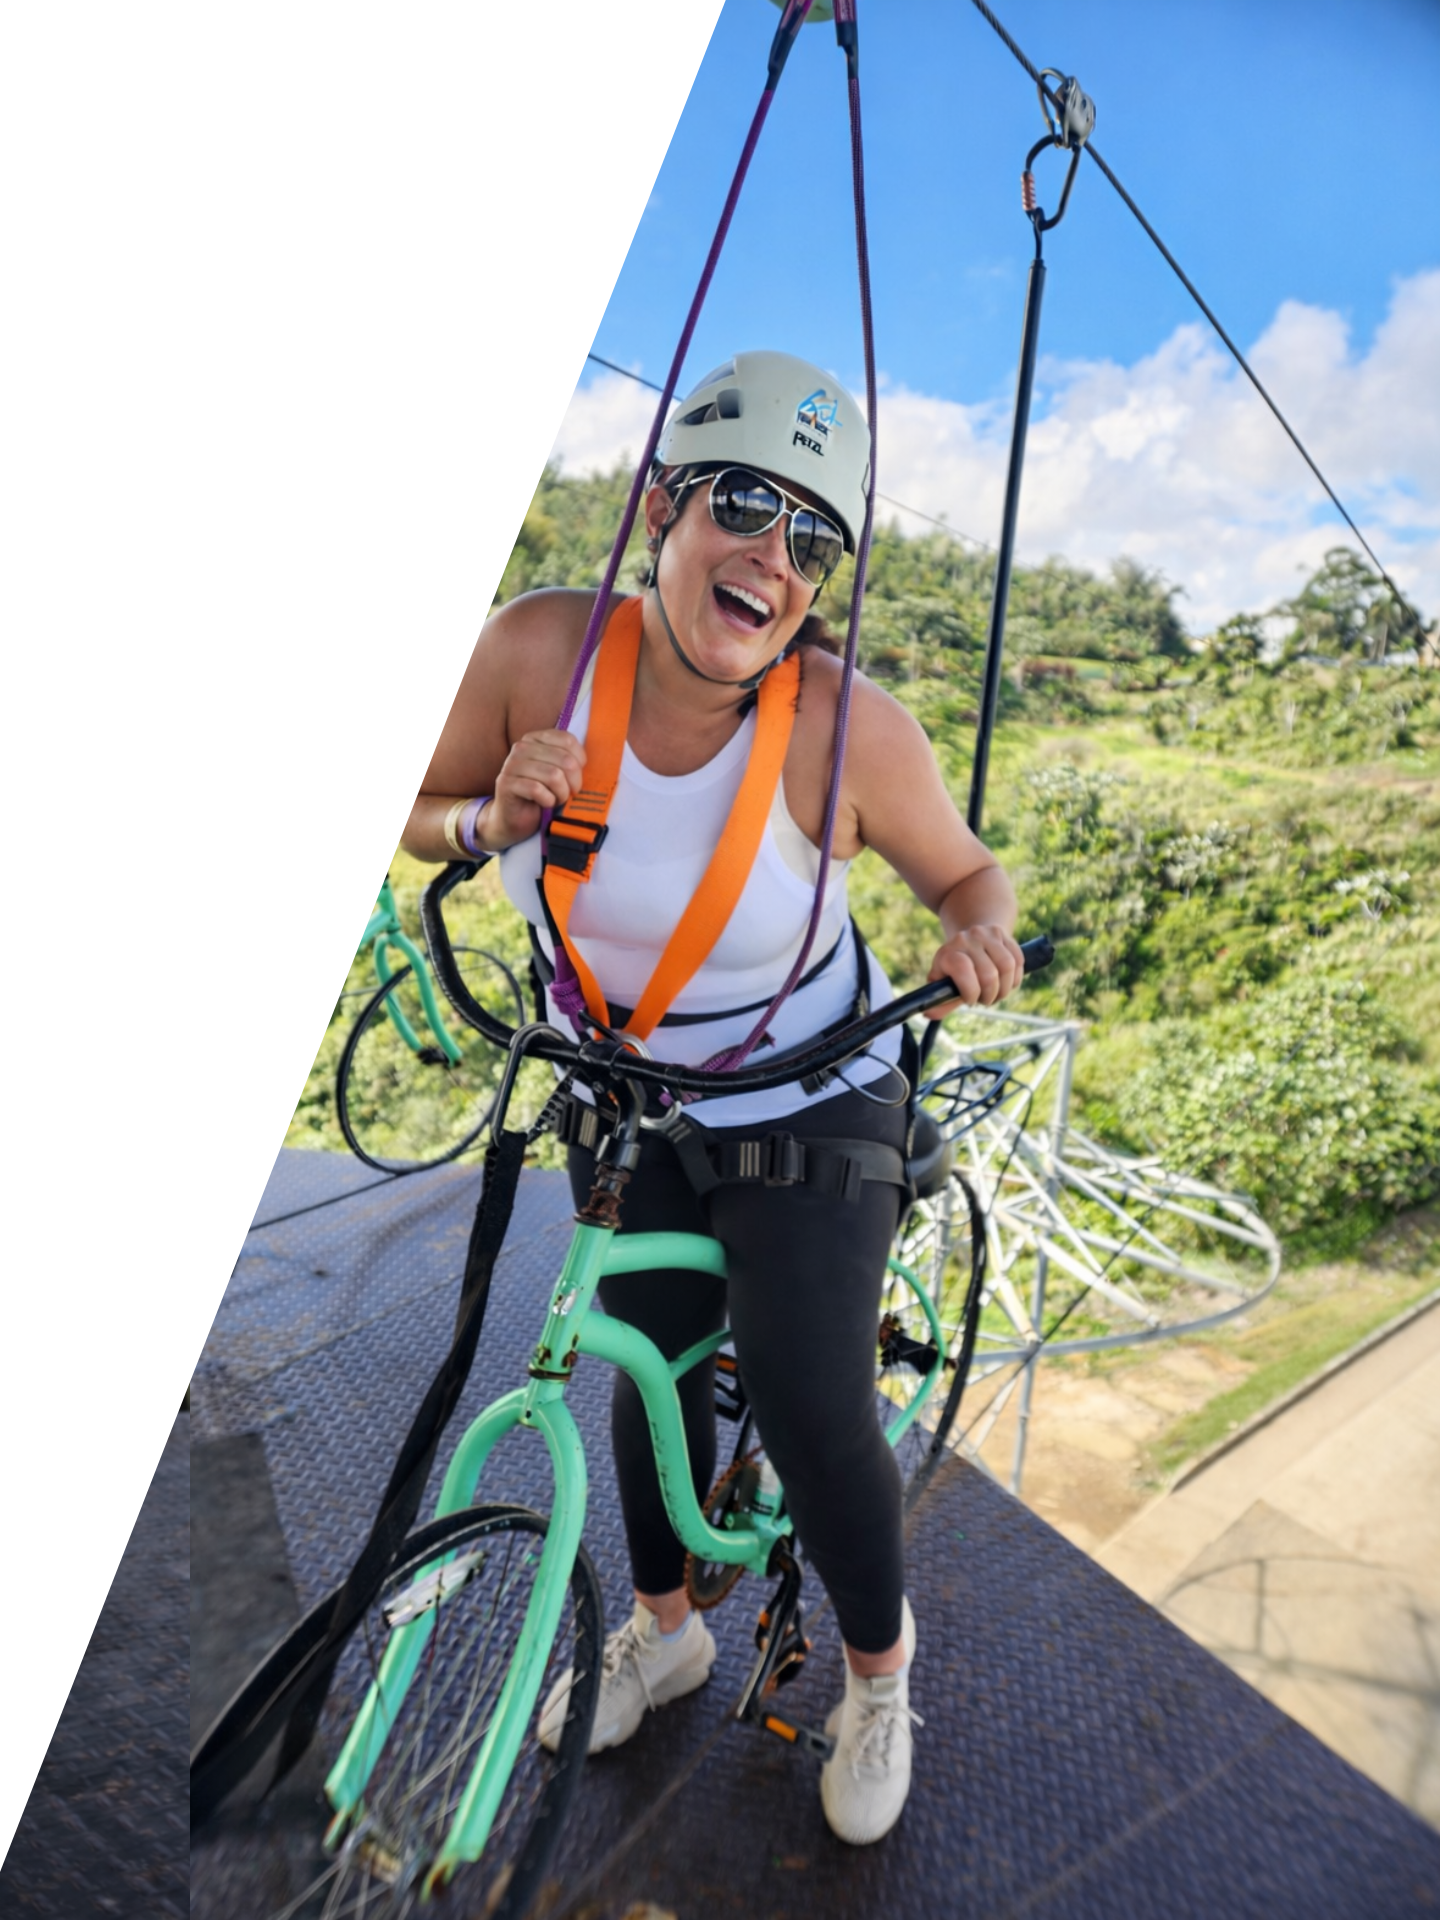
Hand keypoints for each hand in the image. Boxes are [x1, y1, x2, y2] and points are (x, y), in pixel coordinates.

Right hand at [486, 729, 586, 848]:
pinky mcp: (506, 783)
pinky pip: (538, 790)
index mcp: (536, 738)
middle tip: (568, 793)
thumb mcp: (558, 772)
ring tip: (556, 799)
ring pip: (553, 775)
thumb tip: (588, 763)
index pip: (568, 741)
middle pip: (565, 760)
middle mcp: (522, 747)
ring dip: (561, 793)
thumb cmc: (541, 795)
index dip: (579, 762)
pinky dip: (548, 801)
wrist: (514, 818)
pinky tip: (544, 803)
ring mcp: (512, 764)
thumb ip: (570, 761)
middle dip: (573, 782)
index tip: (575, 777)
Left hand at [925, 924, 1025, 1016]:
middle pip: (989, 974)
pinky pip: (1018, 960)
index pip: (962, 969)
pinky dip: (1015, 978)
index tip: (970, 1000)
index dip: (970, 992)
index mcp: (947, 953)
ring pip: (1007, 967)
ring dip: (1005, 988)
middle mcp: (965, 939)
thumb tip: (930, 1014)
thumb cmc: (956, 971)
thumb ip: (940, 1002)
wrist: (970, 941)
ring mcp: (986, 933)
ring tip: (996, 992)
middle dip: (990, 995)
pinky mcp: (1002, 933)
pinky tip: (1005, 981)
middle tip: (985, 1000)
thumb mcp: (944, 985)